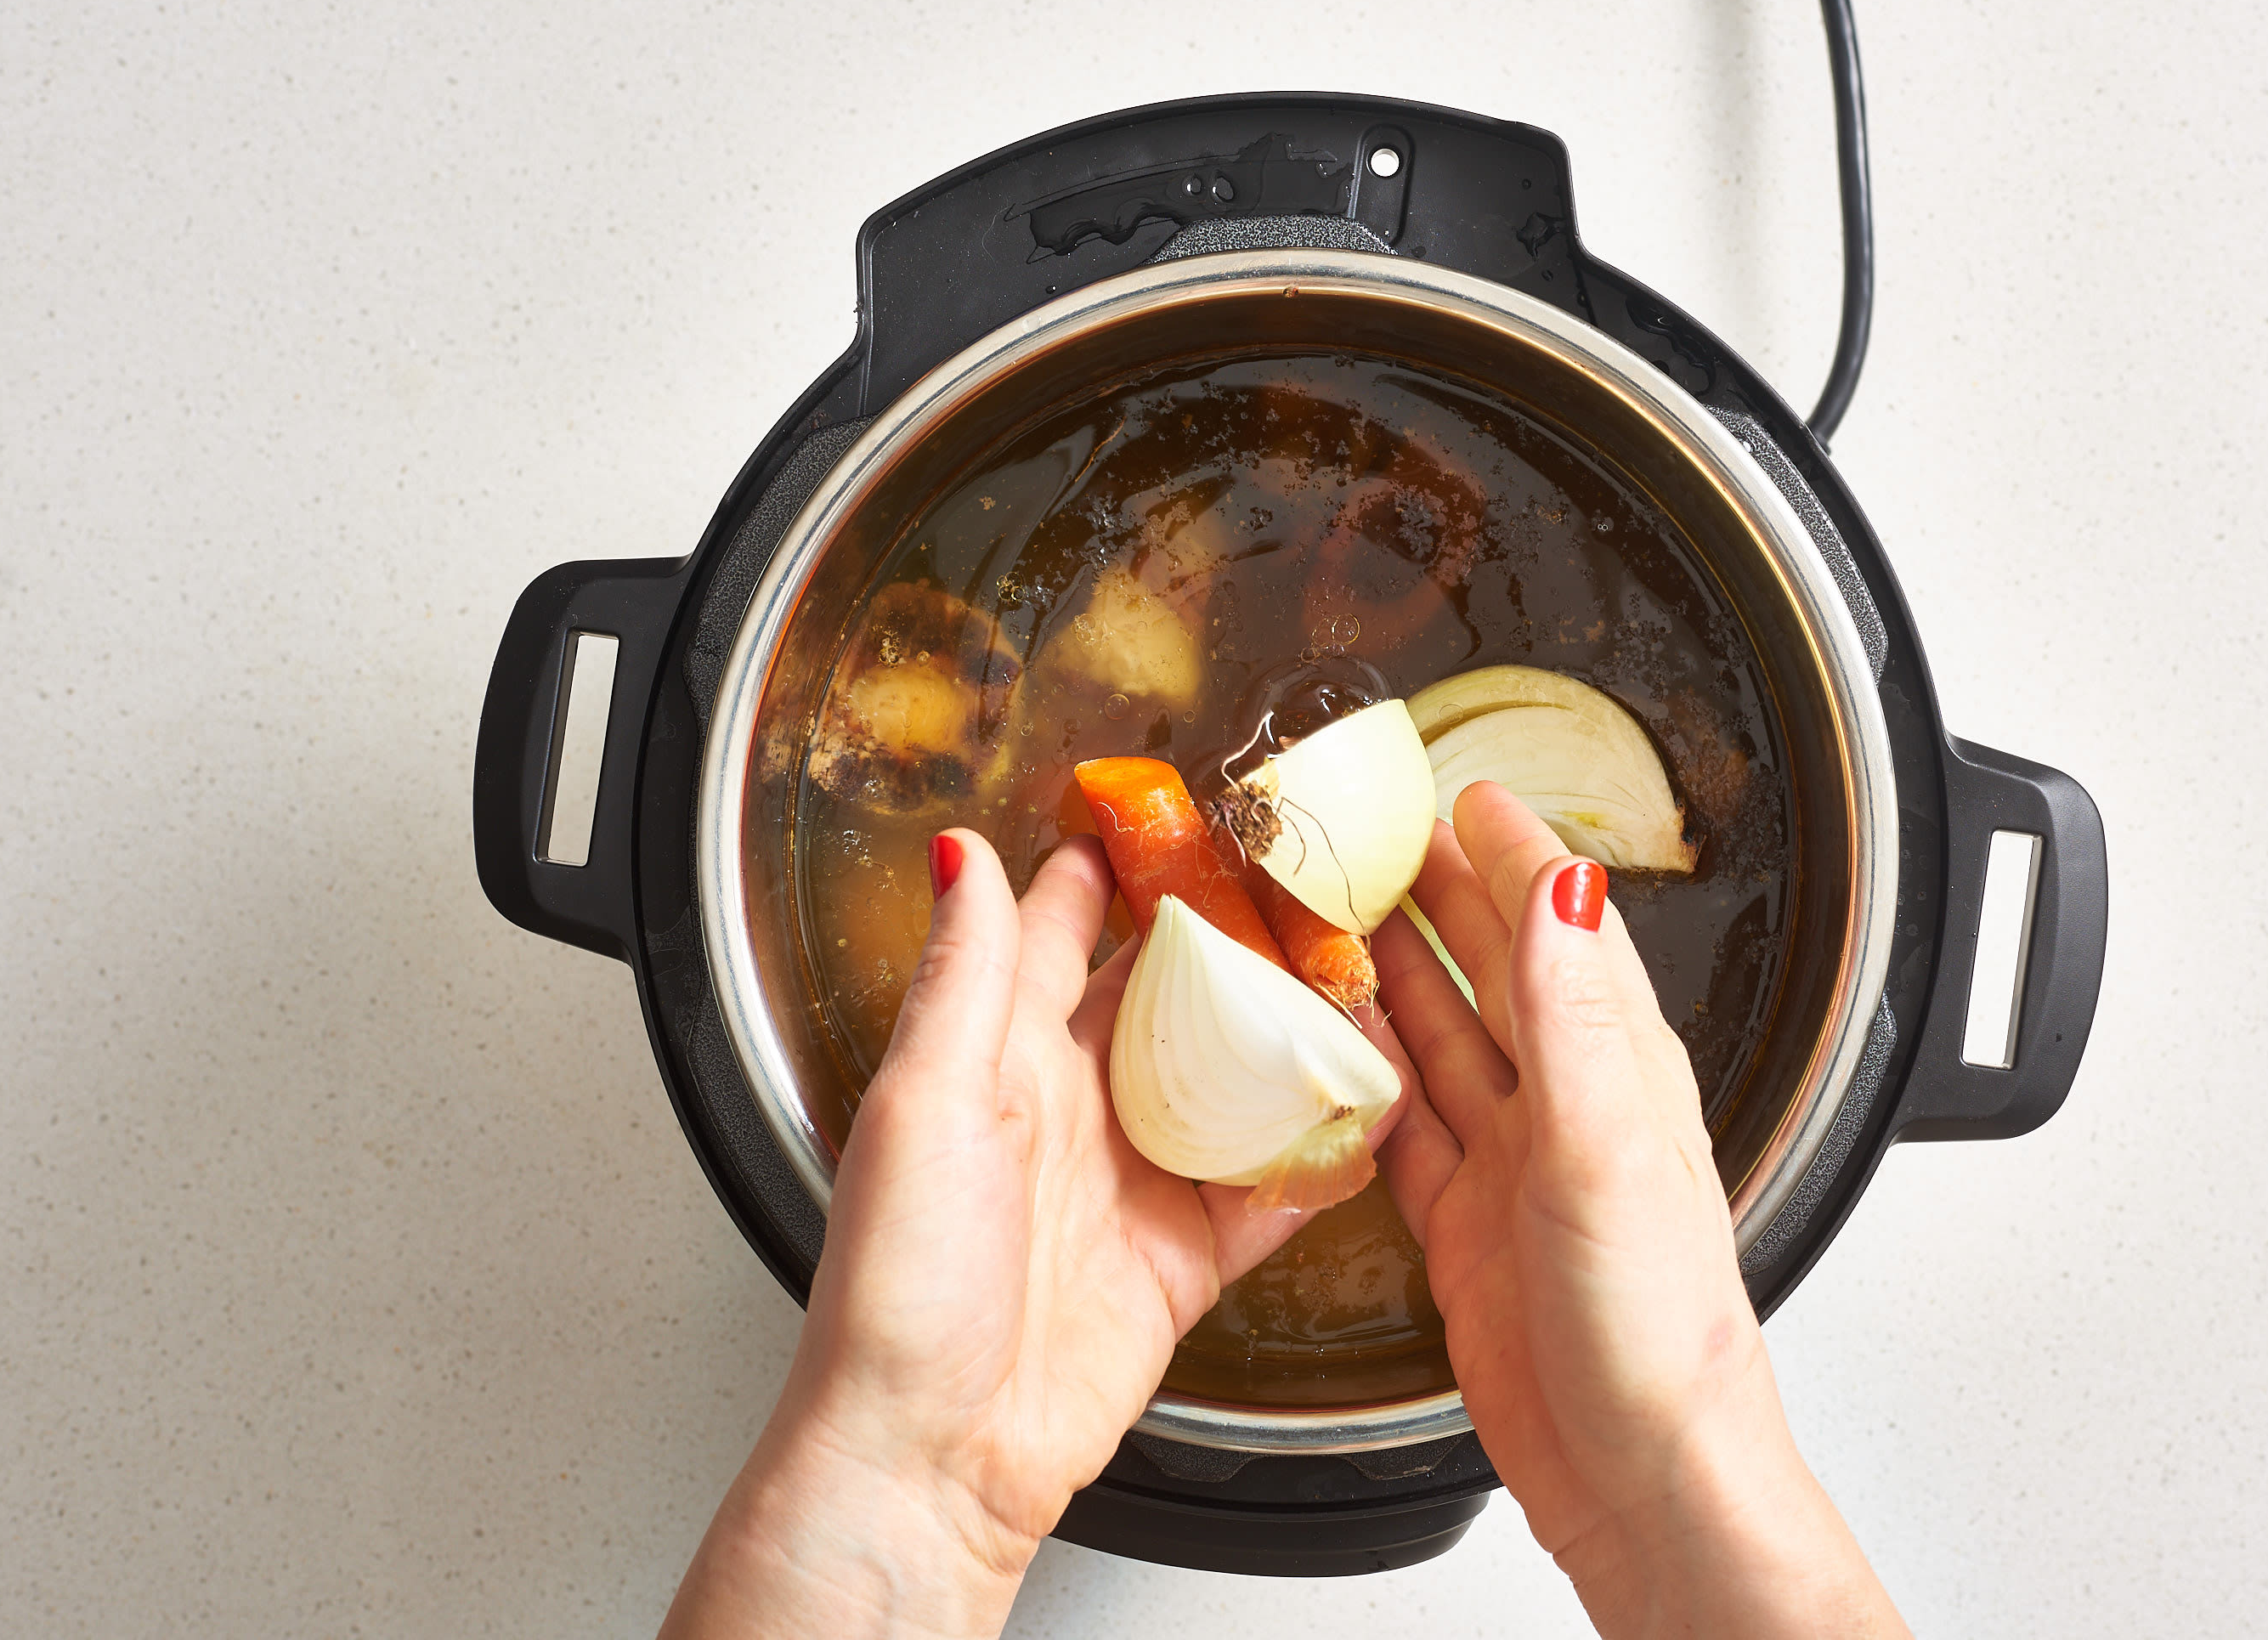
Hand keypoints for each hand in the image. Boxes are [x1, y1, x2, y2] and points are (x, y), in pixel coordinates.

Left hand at [664, 831, 1402, 1638]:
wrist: (933, 1458)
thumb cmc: (898, 1289)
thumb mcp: (924, 1104)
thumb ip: (962, 976)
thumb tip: (963, 851)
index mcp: (996, 1057)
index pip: (1056, 931)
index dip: (1113, 867)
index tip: (1172, 810)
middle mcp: (1068, 1109)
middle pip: (1167, 1000)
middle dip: (1231, 943)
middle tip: (1306, 889)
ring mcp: (1131, 1183)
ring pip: (1231, 1085)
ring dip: (1290, 1040)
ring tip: (1360, 985)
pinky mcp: (1181, 1259)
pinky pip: (1269, 1191)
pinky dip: (1323, 1153)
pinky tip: (1369, 1114)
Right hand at [1375, 784, 1906, 1638]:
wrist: (1642, 1474)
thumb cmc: (1657, 1330)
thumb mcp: (1610, 1152)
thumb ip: (1574, 1020)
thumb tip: (1560, 891)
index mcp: (1617, 1070)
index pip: (1560, 929)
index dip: (1512, 856)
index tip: (1463, 792)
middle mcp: (1568, 1107)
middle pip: (1495, 972)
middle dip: (1440, 897)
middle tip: (1372, 836)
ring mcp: (1516, 1169)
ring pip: (1445, 1045)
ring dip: (1398, 978)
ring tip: (1339, 918)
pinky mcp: (1468, 1234)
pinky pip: (1409, 1134)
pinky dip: (1369, 1087)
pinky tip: (1336, 1054)